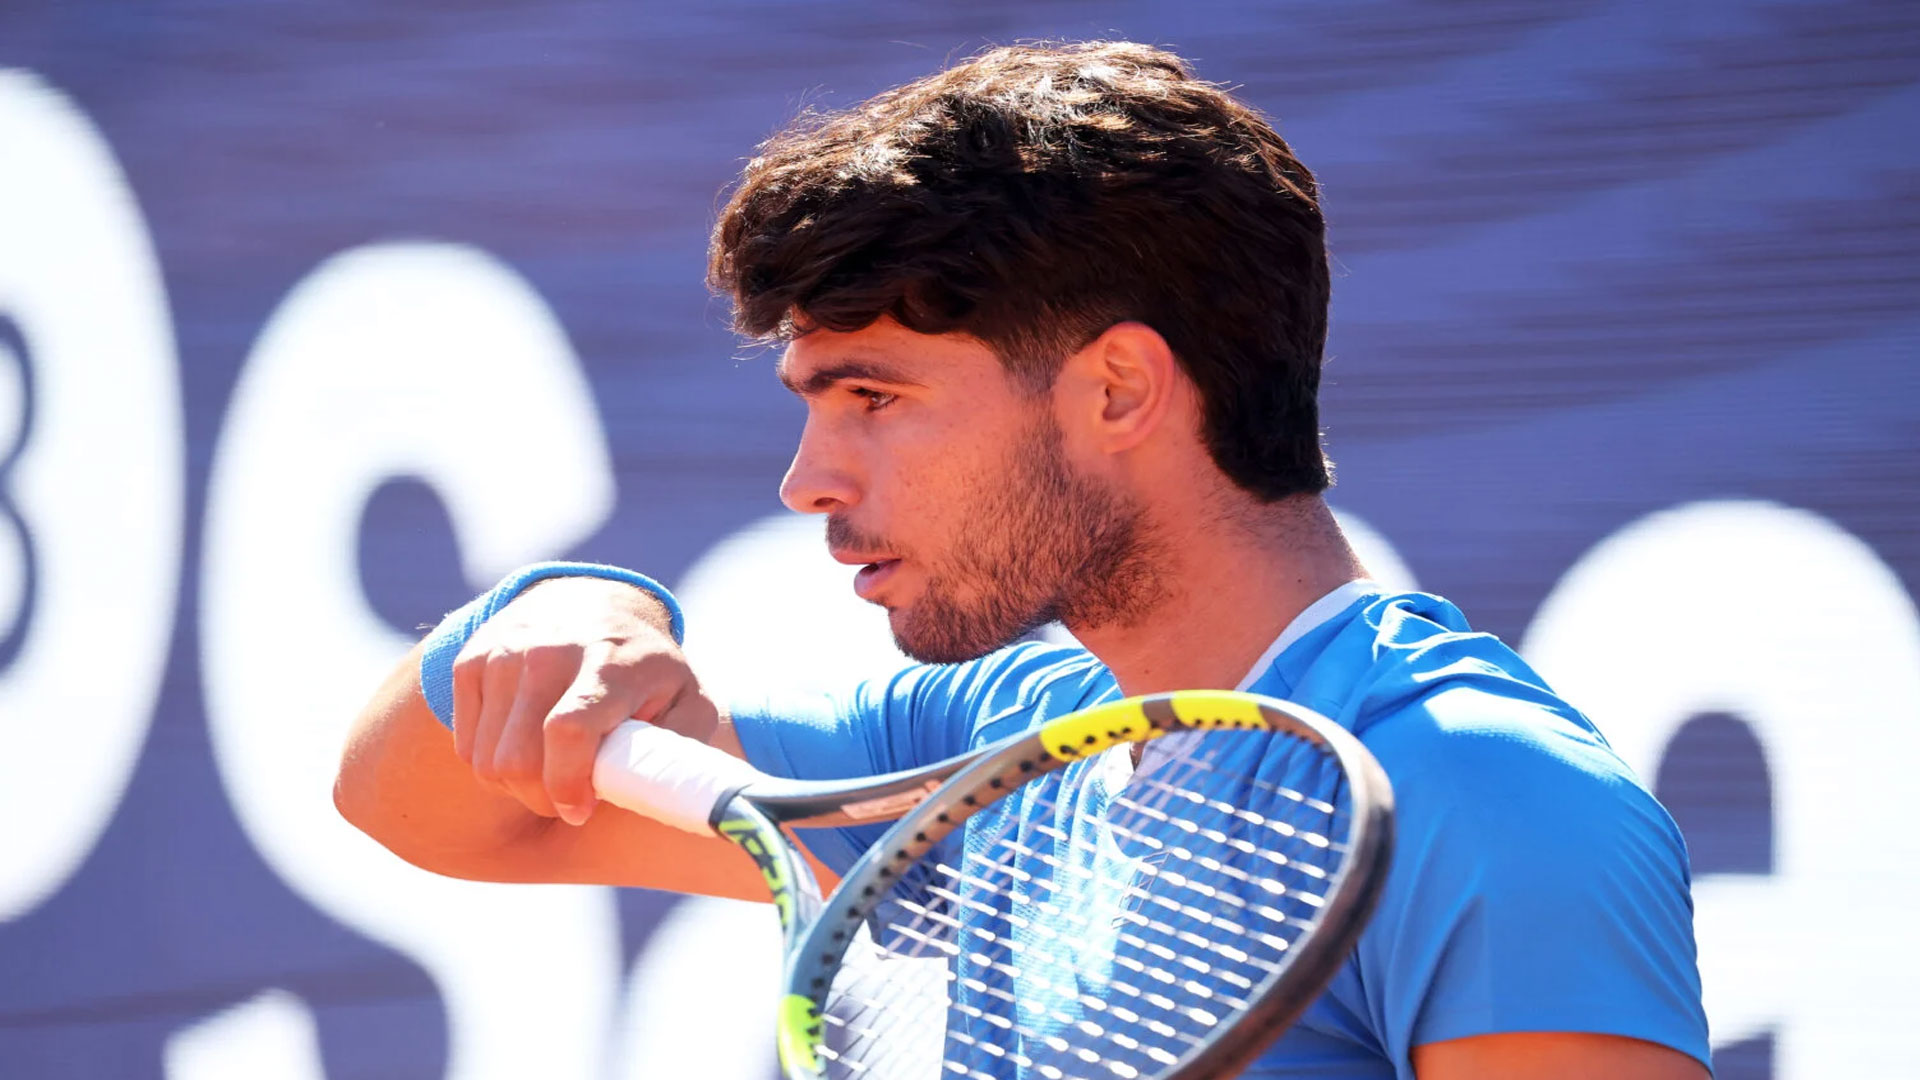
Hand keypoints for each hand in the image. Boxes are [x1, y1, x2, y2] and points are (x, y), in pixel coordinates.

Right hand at [448, 575, 719, 825]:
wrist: (592, 603)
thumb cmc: (645, 668)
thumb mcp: (687, 697)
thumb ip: (683, 745)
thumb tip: (664, 789)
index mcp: (610, 664)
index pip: (569, 731)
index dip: (567, 784)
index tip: (579, 810)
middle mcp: (550, 652)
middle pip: (518, 758)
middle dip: (542, 798)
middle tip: (568, 800)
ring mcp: (505, 653)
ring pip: (486, 760)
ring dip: (515, 786)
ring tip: (550, 773)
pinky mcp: (472, 661)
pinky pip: (466, 746)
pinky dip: (491, 762)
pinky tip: (525, 748)